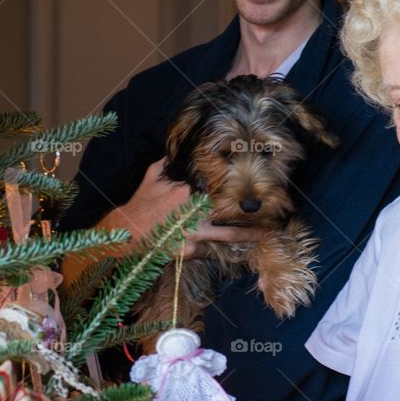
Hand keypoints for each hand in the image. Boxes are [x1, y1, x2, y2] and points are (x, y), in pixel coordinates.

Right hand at [100, 159, 264, 256]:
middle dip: (251, 213)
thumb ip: (170, 163)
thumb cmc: (141, 203)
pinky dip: (222, 251)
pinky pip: (211, 250)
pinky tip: (238, 252)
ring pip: (228, 235)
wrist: (126, 234)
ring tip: (266, 234)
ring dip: (248, 235)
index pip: (219, 189)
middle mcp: (194, 212)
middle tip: (272, 214)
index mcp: (188, 192)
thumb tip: (180, 148)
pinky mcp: (189, 251)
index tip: (255, 188)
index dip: (238, 190)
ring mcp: (193, 233)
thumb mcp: (153, 176)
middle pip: (230, 212)